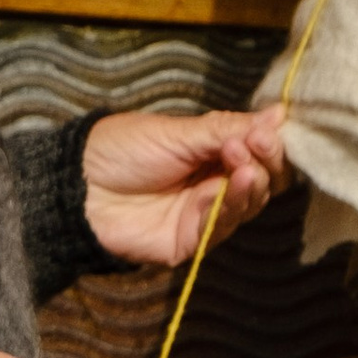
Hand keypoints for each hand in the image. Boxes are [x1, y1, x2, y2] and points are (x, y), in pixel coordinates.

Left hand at [82, 104, 283, 267]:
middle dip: (264, 164)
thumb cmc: (122, 151)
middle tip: (249, 146)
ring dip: (249, 186)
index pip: (260, 154)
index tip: (265, 132)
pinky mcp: (187, 243)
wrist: (78, 185)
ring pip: (246, 207)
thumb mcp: (180, 133)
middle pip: (261, 182)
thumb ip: (228, 128)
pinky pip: (218, 230)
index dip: (270, 144)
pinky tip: (220, 190)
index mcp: (213, 155)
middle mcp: (213, 186)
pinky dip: (225, 209)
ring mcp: (201, 216)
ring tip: (239, 166)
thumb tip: (279, 114)